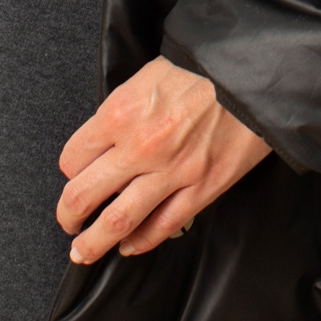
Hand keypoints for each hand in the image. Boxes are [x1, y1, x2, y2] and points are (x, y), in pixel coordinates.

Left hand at [56, 56, 269, 263]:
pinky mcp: (201, 188)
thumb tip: (104, 142)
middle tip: (68, 223)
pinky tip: (130, 246)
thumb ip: (121, 111)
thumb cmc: (201, 68)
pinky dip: (141, 242)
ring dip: (94, 243)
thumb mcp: (147, 76)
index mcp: (121, 113)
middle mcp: (139, 146)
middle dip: (68, 216)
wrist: (253, 74)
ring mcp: (171, 172)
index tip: (75, 177)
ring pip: (118, 221)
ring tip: (83, 252)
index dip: (70, 171)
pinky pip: (162, 226)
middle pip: (83, 196)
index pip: (73, 158)